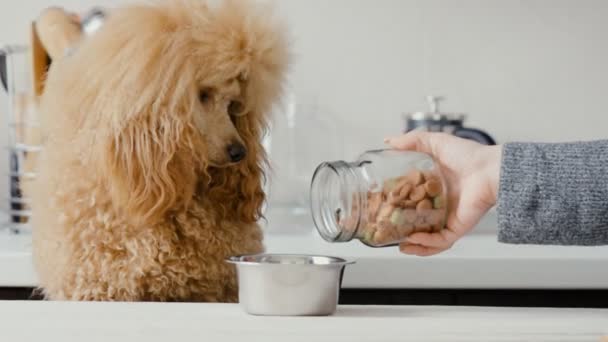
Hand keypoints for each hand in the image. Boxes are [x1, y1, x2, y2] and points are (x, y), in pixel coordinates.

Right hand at [385, 132, 501, 255]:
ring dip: (414, 245)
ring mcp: (448, 218)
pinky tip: (413, 240)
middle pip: (417, 220)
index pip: (410, 198)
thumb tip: (388, 140)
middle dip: (402, 229)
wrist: (489, 170)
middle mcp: (440, 204)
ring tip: (400, 246)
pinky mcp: (457, 227)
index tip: (381, 205)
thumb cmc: (468, 155)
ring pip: (429, 238)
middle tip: (387, 229)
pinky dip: (426, 244)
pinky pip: (440, 241)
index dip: (396, 203)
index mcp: (433, 186)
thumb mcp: (434, 142)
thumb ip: (410, 141)